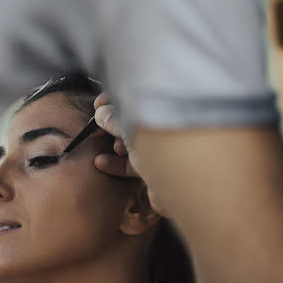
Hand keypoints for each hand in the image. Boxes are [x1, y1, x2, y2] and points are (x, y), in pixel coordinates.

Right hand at [93, 93, 167, 215]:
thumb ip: (115, 119)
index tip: (98, 104)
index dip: (116, 99)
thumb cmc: (167, 148)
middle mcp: (164, 126)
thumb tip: (101, 113)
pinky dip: (117, 163)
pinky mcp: (157, 169)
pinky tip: (101, 163)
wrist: (186, 185)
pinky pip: (132, 164)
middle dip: (113, 124)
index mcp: (164, 108)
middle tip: (97, 126)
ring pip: (132, 143)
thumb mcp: (133, 127)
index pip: (136, 98)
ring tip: (115, 148)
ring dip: (117, 144)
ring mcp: (162, 149)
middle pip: (133, 121)